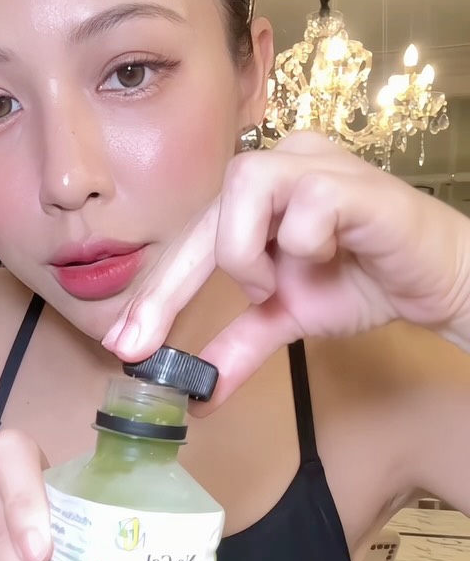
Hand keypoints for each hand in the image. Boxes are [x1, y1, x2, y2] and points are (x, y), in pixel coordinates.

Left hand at [103, 131, 469, 406]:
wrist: (433, 282)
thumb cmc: (361, 280)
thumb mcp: (284, 320)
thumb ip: (238, 347)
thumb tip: (199, 396)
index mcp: (257, 194)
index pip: (192, 238)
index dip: (156, 292)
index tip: (126, 346)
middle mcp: (280, 164)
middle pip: (204, 214)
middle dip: (171, 287)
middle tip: (147, 343)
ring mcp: (316, 163)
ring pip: (245, 183)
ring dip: (246, 252)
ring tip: (277, 282)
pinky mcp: (355, 181)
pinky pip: (305, 206)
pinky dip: (305, 244)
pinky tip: (332, 254)